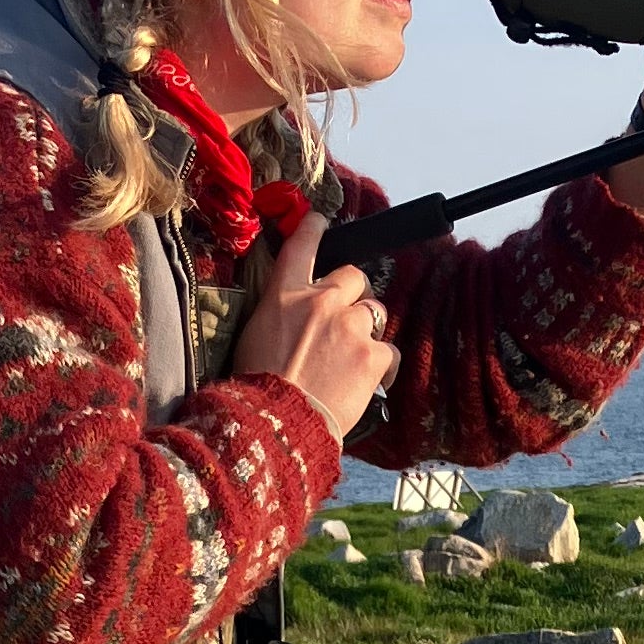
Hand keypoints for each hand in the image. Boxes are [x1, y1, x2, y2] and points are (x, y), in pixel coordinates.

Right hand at [232, 211, 393, 438]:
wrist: (278, 422)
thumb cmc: (257, 387)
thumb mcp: (253, 336)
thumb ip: (279, 316)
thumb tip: (295, 319)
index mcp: (284, 295)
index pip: (302, 247)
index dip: (314, 229)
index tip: (320, 220)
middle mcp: (321, 301)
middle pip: (355, 276)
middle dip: (355, 293)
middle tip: (346, 320)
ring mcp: (351, 326)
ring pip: (374, 314)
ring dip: (367, 331)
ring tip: (351, 360)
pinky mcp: (373, 355)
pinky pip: (390, 351)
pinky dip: (383, 366)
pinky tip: (369, 381)